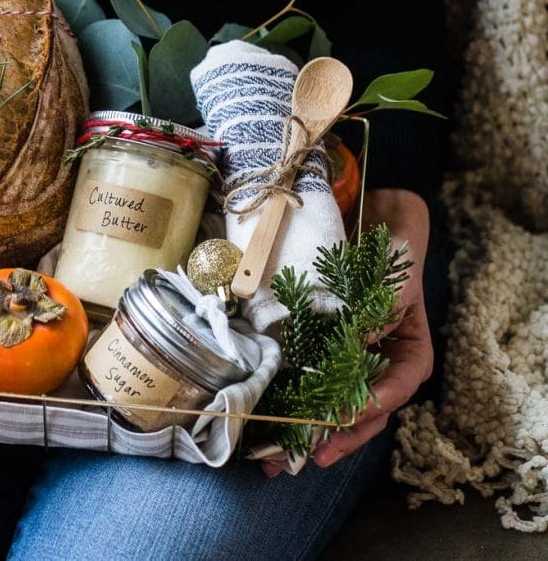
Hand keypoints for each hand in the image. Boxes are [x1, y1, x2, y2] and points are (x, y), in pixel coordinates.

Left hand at [263, 187, 432, 476]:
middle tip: (309, 457)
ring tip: (286, 457)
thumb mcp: (392, 284)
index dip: (367, 411)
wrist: (375, 230)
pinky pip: (318, 386)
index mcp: (410, 358)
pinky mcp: (331, 358)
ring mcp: (358, 366)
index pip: (392, 393)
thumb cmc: (391, 258)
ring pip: (341, 409)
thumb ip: (379, 315)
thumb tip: (355, 346)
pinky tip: (278, 421)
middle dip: (337, 437)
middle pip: (366, 414)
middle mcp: (385, 369)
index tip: (339, 420)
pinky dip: (301, 404)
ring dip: (314, 432)